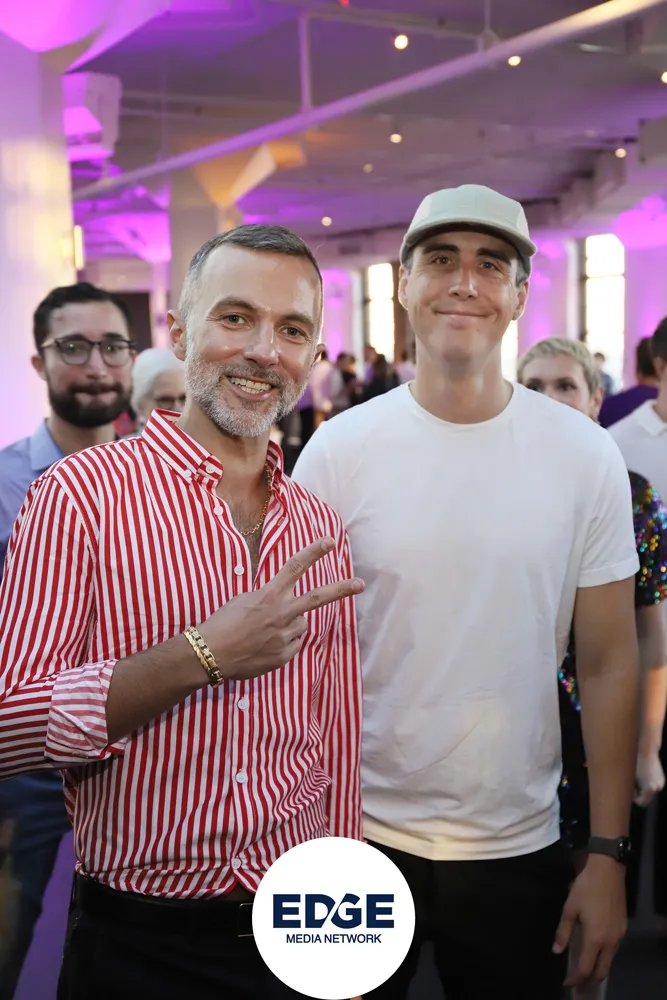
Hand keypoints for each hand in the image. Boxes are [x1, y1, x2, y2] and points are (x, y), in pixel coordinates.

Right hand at [199, 538, 363, 680]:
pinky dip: (284, 644)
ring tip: (265, 633)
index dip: (314, 552)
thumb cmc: (222, 624)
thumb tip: (285, 604)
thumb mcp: (244, 600)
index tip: (330, 542)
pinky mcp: (284, 655)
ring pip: (301, 625)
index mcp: (269, 594)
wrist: (210, 653)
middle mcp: (282, 612)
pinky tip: (264, 647)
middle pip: (318, 597)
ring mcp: (285, 635)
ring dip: (290, 625)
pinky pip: (293, 645)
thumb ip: (269, 599)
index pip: (295, 567)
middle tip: (360, 584)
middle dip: (341, 589)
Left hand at [553, 854, 625, 986]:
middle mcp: (611, 942)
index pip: (585, 968)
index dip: (575, 978)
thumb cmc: (586, 888)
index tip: (566, 982)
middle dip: (589, 978)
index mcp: (595, 939)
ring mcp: (619, 935)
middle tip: (576, 978)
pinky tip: (595, 948)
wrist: (608, 870)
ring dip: (598, 966)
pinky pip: (614, 950)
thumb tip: (556, 951)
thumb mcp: (569, 908)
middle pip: (602, 971)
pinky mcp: (623, 928)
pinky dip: (604, 955)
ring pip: (610, 961)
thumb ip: (563, 931)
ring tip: (584, 964)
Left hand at [635, 749, 664, 806]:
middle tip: (633, 785)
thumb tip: (628, 796)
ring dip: (644, 789)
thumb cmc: (636, 762)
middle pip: (647, 798)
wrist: (647, 751)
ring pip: (651, 792)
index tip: (630, 790)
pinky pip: (654, 785)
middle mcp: (657, 787)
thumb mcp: (631, 778)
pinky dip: (648, 784)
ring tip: (638, 779)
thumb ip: (632, 789)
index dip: (634, 798)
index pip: (641, 803)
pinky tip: (644, 776)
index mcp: (650, 788)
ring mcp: (661, 783)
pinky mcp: (662, 778)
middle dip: (639, 794)